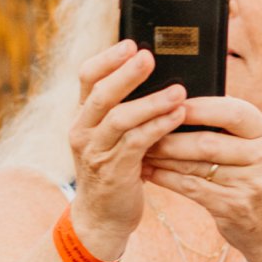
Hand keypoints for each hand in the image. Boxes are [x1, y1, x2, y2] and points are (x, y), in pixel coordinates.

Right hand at [65, 41, 189, 261]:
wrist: (102, 218)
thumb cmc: (115, 170)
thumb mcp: (111, 136)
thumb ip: (123, 109)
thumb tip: (156, 76)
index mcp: (82, 116)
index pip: (87, 78)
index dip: (108, 59)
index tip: (131, 44)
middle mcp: (82, 131)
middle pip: (101, 94)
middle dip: (126, 74)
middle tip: (149, 56)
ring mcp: (95, 152)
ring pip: (119, 118)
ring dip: (151, 102)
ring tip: (178, 91)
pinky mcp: (113, 171)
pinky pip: (136, 143)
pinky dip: (158, 127)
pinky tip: (177, 116)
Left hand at [138, 96, 261, 261]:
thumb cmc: (254, 173)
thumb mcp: (257, 145)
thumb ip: (229, 124)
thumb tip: (178, 101)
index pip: (232, 112)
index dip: (197, 107)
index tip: (167, 102)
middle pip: (208, 142)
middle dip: (170, 136)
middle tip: (141, 128)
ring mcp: (252, 185)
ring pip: (196, 166)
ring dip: (163, 157)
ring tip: (139, 148)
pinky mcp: (234, 207)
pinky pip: (191, 187)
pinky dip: (166, 178)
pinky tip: (149, 171)